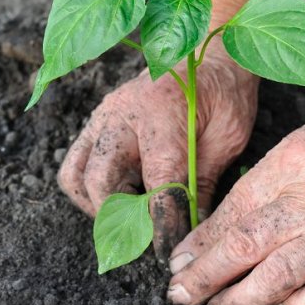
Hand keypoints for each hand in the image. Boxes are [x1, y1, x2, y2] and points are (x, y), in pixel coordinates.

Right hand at [58, 46, 258, 258]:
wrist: (206, 51)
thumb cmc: (223, 93)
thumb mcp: (228, 137)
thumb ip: (204, 182)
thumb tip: (192, 230)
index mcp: (162, 115)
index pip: (158, 183)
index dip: (162, 224)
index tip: (167, 252)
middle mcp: (123, 115)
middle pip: (101, 182)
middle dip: (122, 219)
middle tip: (145, 238)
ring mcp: (102, 118)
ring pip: (75, 176)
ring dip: (97, 206)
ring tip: (128, 217)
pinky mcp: (95, 123)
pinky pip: (75, 163)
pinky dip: (90, 189)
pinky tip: (121, 196)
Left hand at [166, 92, 304, 304]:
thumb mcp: (295, 148)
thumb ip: (257, 188)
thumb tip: (214, 231)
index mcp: (286, 166)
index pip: (232, 212)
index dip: (201, 243)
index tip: (178, 263)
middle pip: (246, 244)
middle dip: (206, 275)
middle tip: (180, 294)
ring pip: (280, 275)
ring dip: (242, 299)